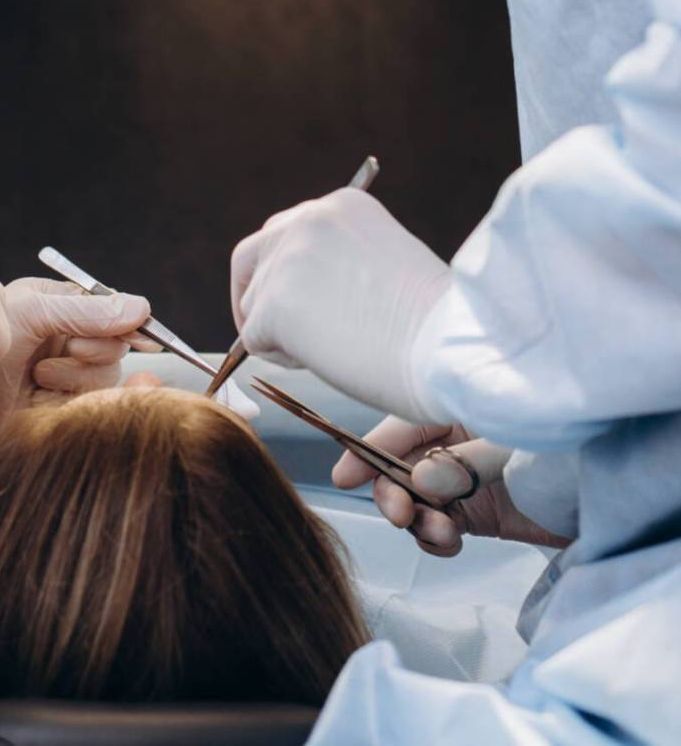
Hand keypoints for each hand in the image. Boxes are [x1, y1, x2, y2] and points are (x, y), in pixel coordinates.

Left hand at [0, 277, 150, 476]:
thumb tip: (141, 307)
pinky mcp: (50, 413)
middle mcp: (66, 342)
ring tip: (38, 378)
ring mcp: (59, 379)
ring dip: (76, 381)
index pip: (116, 315)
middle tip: (64, 354)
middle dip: (94, 355)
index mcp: (63, 310)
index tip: (126, 333)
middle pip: (115, 352)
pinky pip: (82, 410)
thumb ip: (87, 310)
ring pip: (103, 384)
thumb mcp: (32, 312)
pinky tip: (42, 399)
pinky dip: (69, 405)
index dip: (123, 325)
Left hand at [231, 188, 450, 420]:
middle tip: (277, 333)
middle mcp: (310, 218)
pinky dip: (277, 357)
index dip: (289, 272)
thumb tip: (301, 292)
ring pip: (253, 301)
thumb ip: (339, 261)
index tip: (304, 304)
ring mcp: (288, 257)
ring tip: (327, 352)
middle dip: (257, 293)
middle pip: (252, 255)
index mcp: (342, 204)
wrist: (447, 348)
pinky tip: (320, 362)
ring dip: (277, 332)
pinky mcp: (275, 302)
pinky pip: (252, 338)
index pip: (289, 231)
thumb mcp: (382, 262)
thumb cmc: (430, 322)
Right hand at [333, 418, 569, 555]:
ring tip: (443, 533)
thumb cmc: (564, 454)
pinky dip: (436, 540)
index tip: (344, 476)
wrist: (610, 494)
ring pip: (415, 501)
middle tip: (400, 515)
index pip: (401, 426)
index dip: (369, 449)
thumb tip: (419, 484)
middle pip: (399, 465)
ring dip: (418, 521)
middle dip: (391, 492)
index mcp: (458, 410)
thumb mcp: (512, 451)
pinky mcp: (478, 513)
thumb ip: (464, 466)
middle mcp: (455, 443)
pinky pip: (438, 527)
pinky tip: (450, 544)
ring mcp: (464, 479)